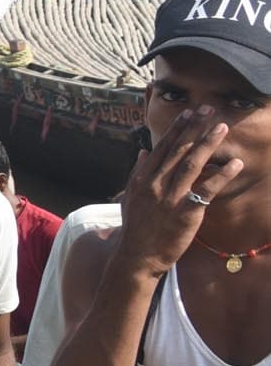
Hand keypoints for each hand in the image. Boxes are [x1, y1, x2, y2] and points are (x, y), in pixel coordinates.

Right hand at [120, 105, 243, 275]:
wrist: (137, 256)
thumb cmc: (135, 228)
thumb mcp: (129, 197)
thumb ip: (137, 173)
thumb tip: (143, 152)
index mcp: (142, 179)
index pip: (162, 148)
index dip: (177, 129)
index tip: (189, 113)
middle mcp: (155, 184)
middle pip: (178, 151)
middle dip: (194, 128)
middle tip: (208, 109)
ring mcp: (170, 198)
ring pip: (192, 164)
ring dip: (208, 143)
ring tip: (222, 127)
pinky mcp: (185, 213)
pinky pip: (207, 190)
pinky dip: (222, 175)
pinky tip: (235, 163)